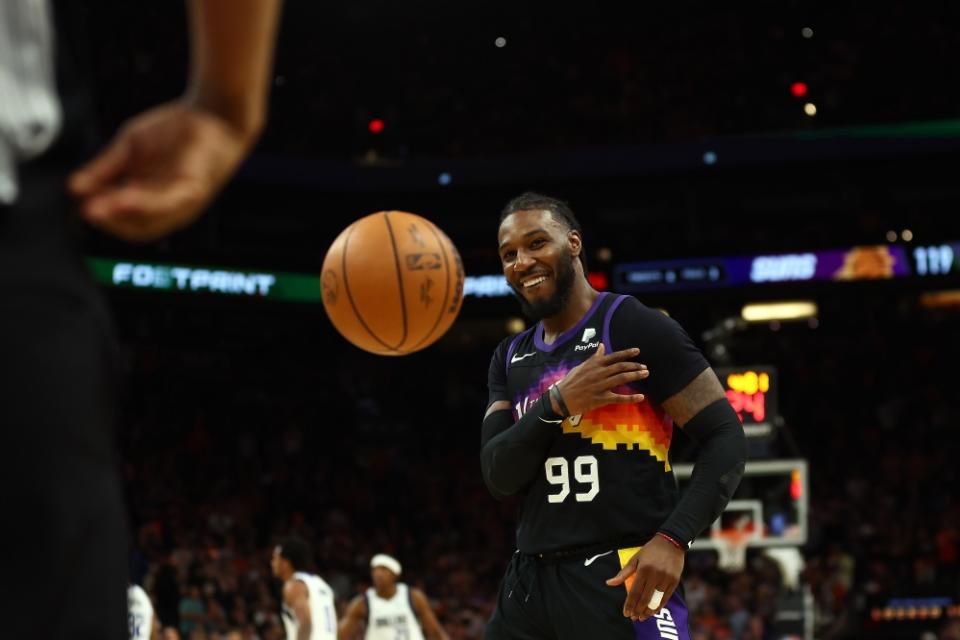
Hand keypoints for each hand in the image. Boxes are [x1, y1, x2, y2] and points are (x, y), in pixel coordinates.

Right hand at [68, 100, 256, 242]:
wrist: (213, 112)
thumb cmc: (176, 130)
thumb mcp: (130, 149)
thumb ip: (104, 169)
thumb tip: (73, 188)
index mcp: (150, 199)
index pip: (122, 219)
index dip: (99, 214)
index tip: (76, 203)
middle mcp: (167, 208)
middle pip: (133, 227)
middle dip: (106, 220)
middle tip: (82, 211)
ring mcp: (182, 203)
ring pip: (148, 220)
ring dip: (118, 215)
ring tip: (91, 210)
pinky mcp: (194, 191)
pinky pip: (166, 202)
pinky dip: (142, 202)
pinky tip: (122, 196)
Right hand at [553, 343, 647, 415]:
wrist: (562, 398)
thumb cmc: (571, 381)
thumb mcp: (581, 366)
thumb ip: (594, 357)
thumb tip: (602, 345)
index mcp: (594, 364)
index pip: (613, 357)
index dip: (626, 353)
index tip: (637, 351)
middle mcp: (599, 373)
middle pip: (620, 367)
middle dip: (634, 366)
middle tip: (645, 367)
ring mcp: (601, 386)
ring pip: (621, 379)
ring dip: (635, 376)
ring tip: (645, 374)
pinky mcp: (601, 398)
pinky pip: (618, 398)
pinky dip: (630, 398)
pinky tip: (641, 397)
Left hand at [605, 535, 683, 621]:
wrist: (670, 542)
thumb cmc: (650, 551)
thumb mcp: (634, 559)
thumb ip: (623, 573)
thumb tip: (609, 583)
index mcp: (643, 569)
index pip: (634, 592)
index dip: (629, 604)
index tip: (626, 613)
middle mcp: (655, 575)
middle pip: (645, 598)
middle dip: (638, 610)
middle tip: (633, 618)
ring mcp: (666, 579)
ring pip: (656, 600)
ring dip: (648, 611)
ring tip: (642, 617)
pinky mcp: (674, 581)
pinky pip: (666, 598)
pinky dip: (659, 606)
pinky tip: (653, 611)